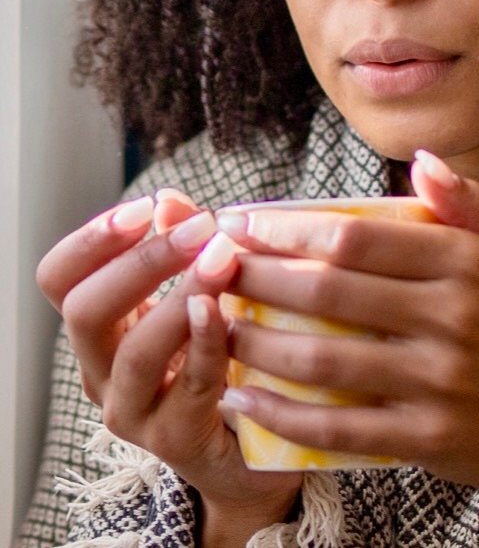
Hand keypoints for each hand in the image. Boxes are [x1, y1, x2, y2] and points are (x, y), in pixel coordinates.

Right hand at [36, 193, 300, 544]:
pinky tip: (225, 312)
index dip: (91, 240)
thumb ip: (184, 247)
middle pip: (84, 313)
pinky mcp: (176, 438)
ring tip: (221, 258)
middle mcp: (103, 370)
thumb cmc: (222, 355)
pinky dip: (207, 343)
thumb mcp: (201, 293)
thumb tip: (171, 201)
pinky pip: (188, 386)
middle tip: (199, 228)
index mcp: (100, 328)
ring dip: (179, 297)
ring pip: (136, 352)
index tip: (141, 207)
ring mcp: (134, 410)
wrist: (250, 444)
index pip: (60, 280)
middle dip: (141, 263)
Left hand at [217, 153, 478, 544]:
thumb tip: (421, 161)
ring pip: (323, 358)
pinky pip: (337, 425)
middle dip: (257, 278)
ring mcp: (440, 381)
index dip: (289, 230)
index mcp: (470, 262)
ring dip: (256, 343)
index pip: (358, 238)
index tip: (242, 226)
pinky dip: (281, 412)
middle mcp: (456, 316)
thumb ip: (473, 203)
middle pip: (329, 291)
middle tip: (213, 270)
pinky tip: (240, 397)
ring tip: (216, 327)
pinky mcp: (426, 437)